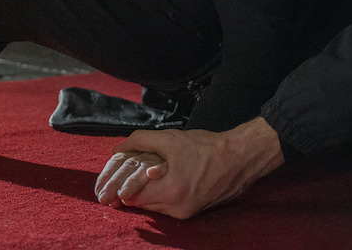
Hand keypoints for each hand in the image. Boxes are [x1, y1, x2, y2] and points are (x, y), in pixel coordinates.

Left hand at [94, 117, 283, 218]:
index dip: (120, 189)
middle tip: (121, 180)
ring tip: (143, 178)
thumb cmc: (207, 147)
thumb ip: (141, 141)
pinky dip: (161, 196)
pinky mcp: (194, 212)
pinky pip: (168, 207)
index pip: (133, 198)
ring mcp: (187, 213)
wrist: (241, 158)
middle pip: (143, 205)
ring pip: (155, 207)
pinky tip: (161, 182)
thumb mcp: (171, 138)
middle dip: (132, 191)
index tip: (110, 183)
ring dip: (147, 194)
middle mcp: (178, 208)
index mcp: (171, 191)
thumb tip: (117, 148)